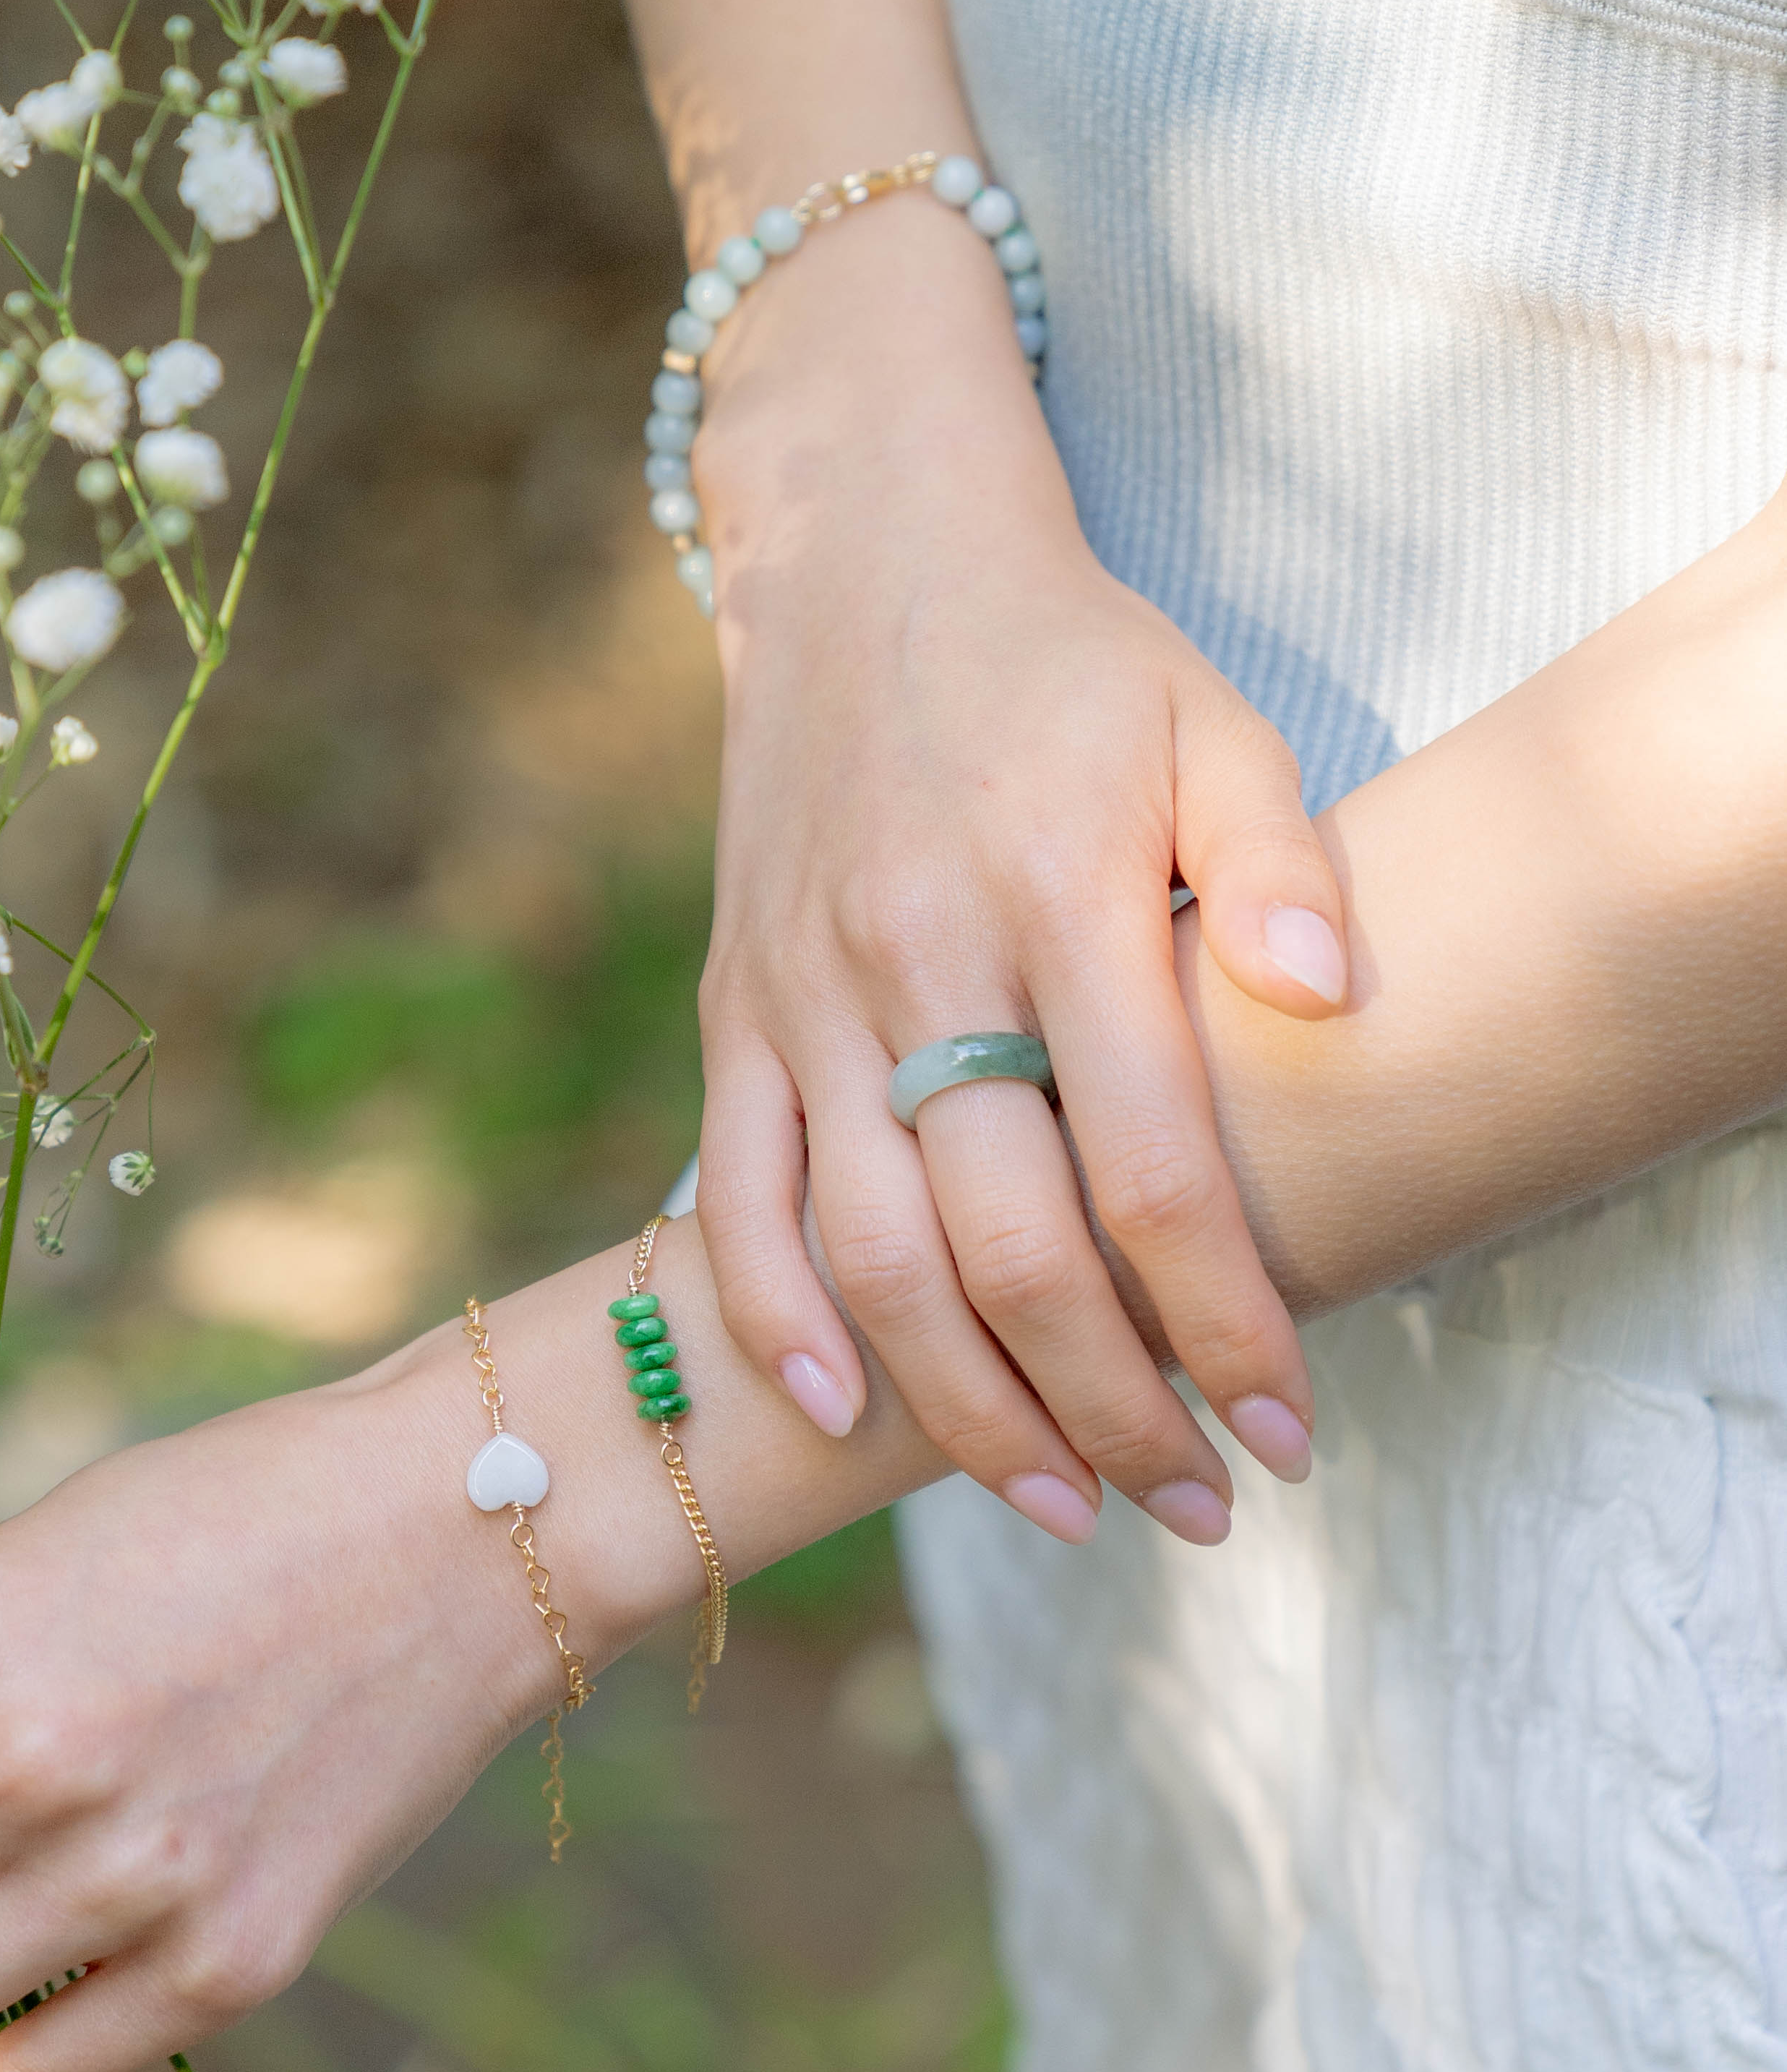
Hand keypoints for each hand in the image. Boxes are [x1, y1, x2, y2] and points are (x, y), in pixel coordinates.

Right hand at [689, 210, 1344, 1538]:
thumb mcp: (1208, 717)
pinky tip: (838, 1418)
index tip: (1289, 1431)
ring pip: (871, 1255)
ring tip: (1062, 1504)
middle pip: (1006, 1247)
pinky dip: (775, 1320)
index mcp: (1056, 896)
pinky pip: (732, 1195)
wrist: (867, 564)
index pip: (1147, 1166)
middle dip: (1110, 1406)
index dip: (1222, 1320)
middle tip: (1192, 1507)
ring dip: (964, 1407)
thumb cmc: (1066, 663)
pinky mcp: (735, 1008)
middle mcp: (919, 959)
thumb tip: (1338, 1008)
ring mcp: (807, 993)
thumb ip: (1277, 856)